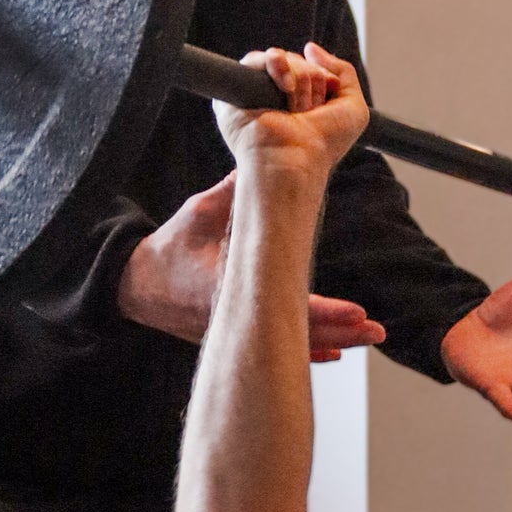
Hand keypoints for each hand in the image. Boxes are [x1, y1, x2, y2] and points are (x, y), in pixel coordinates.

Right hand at [117, 170, 384, 361]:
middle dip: (340, 331)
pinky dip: (308, 348)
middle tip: (373, 329)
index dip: (324, 310)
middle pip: (298, 332)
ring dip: (333, 339)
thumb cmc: (167, 250)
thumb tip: (264, 160)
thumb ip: (234, 191)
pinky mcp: (236, 334)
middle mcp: (237, 318)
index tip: (355, 311)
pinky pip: (276, 346)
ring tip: (367, 336)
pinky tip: (336, 351)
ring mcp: (237, 331)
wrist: (137, 288)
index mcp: (230, 289)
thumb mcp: (199, 214)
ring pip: (292, 342)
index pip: (286, 304)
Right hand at [212, 43, 369, 176]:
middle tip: (308, 112)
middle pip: (296, 60)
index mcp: (297, 99)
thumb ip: (343, 71)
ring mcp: (254, 93)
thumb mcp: (353, 107)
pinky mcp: (234, 93)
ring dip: (298, 79)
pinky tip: (284, 87)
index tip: (324, 105)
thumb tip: (310, 48)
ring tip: (296, 107)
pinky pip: (254, 59)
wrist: (297, 159)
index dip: (321, 78)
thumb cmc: (324, 144)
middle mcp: (274, 95)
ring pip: (279, 57)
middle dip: (311, 81)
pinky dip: (276, 66)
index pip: (308, 66)